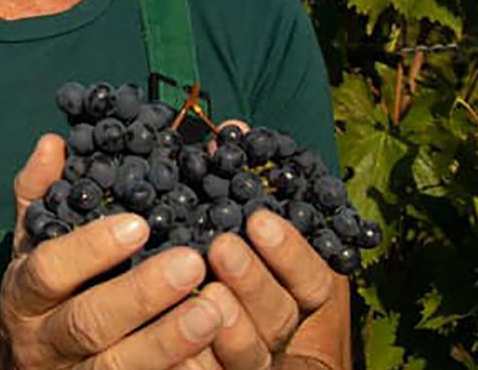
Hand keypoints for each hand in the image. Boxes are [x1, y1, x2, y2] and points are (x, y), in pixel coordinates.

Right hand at [0, 134, 226, 369]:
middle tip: (191, 263)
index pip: (50, 270)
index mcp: (25, 295)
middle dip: (140, 296)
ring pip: (119, 367)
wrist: (23, 368)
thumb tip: (54, 143)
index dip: (90, 249)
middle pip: (89, 324)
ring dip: (168, 340)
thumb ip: (40, 194)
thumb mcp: (30, 242)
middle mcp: (45, 341)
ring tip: (215, 310)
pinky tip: (215, 351)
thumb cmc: (42, 289)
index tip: (138, 223)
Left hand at [181, 123, 345, 368]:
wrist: (165, 317)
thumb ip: (233, 179)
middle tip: (222, 246)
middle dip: (256, 281)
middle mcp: (268, 330)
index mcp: (284, 290)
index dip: (292, 253)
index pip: (312, 281)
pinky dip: (190, 364)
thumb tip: (233, 131)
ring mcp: (238, 359)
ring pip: (249, 356)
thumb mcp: (218, 216)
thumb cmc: (203, 254)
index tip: (259, 219)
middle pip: (280, 318)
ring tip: (205, 296)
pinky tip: (172, 349)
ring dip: (231, 327)